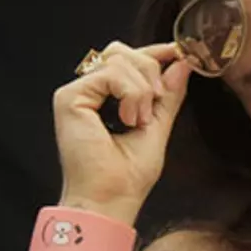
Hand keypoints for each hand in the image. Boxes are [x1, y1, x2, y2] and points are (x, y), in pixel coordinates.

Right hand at [52, 41, 191, 221]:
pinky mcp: (69, 97)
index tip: (179, 53)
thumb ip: (169, 94)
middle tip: (156, 103)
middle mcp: (89, 92)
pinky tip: (127, 119)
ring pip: (120, 59)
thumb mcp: (159, 125)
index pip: (128, 59)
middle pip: (122, 52)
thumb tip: (181, 63)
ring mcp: (77, 93)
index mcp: (107, 98)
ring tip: (138, 121)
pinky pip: (111, 73)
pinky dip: (130, 95)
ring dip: (142, 90)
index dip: (155, 52)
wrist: (113, 198)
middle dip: (150, 71)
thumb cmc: (129, 176)